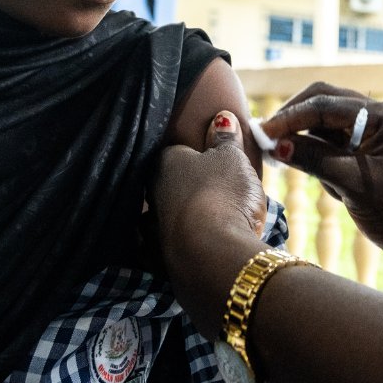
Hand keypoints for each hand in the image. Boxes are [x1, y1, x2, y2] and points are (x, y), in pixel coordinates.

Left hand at [151, 111, 268, 336]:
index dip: (195, 156)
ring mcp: (150, 233)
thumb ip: (225, 138)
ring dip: (178, 221)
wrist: (211, 256)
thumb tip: (221, 116)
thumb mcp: (232, 159)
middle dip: (184, 189)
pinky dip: (177, 250)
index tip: (213, 162)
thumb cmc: (222, 195)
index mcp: (164, 164)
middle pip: (165, 187)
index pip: (174, 153)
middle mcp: (150, 196)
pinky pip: (166, 252)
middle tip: (214, 192)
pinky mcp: (158, 266)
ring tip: (205, 224)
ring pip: (161, 220)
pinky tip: (194, 253)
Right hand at [261, 83, 382, 270]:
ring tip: (294, 168)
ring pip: (321, 124)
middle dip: (293, 121)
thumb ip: (315, 161)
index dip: (290, 117)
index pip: (325, 104)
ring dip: (304, 142)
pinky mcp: (363, 151)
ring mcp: (370, 133)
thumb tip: (276, 145)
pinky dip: (317, 158)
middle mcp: (377, 116)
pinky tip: (327, 186)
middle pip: (321, 103)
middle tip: (265, 142)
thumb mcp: (354, 186)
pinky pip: (328, 145)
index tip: (262, 134)